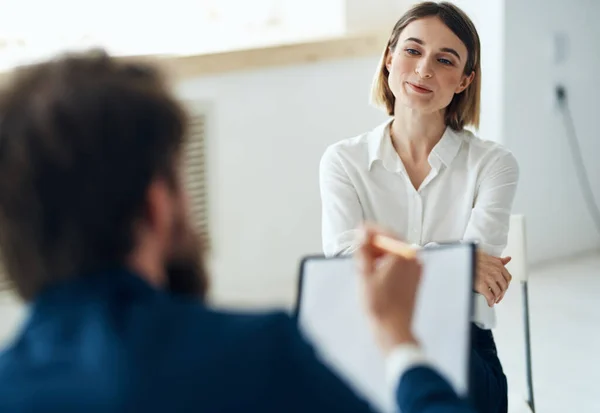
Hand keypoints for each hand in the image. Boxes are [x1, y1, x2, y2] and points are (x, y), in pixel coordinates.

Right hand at [356, 224, 422, 354]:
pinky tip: (375, 272)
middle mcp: (413, 259)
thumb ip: (363, 249)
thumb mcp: (364, 274)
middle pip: (391, 242)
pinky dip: (387, 264)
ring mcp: (416, 270)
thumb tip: (362, 233)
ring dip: (379, 254)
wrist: (393, 329)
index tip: (358, 230)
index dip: (370, 230)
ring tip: (364, 263)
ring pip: (395, 253)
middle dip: (374, 244)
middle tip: (358, 248)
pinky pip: (400, 264)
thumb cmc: (379, 304)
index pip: (386, 233)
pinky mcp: (414, 280)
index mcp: (402, 255)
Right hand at [475, 250, 512, 306]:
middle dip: (502, 293)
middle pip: (504, 286)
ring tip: (493, 300)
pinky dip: (490, 301)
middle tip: (499, 297)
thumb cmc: (473, 258)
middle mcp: (495, 272)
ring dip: (496, 298)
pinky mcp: (482, 285)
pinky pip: (490, 297)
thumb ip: (499, 260)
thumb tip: (507, 259)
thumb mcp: (488, 256)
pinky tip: (490, 303)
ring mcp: (489, 279)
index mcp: (498, 265)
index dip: (506, 285)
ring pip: (497, 292)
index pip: (508, 278)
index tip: (503, 288)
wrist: (463, 260)